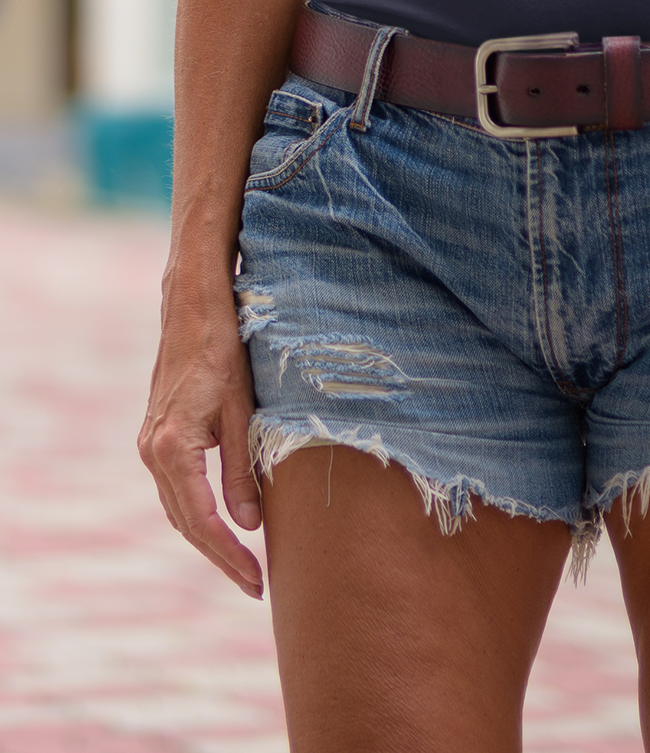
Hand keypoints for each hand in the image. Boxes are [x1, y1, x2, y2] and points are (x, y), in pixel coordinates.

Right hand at [139, 283, 264, 598]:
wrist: (193, 307)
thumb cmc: (224, 350)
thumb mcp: (242, 411)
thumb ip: (243, 470)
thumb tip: (249, 526)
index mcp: (172, 449)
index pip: (202, 522)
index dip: (230, 556)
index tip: (257, 581)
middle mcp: (153, 452)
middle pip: (186, 524)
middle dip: (220, 556)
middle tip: (255, 585)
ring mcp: (150, 444)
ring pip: (178, 508)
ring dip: (208, 538)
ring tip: (243, 563)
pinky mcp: (157, 435)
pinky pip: (176, 488)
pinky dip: (197, 511)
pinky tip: (222, 522)